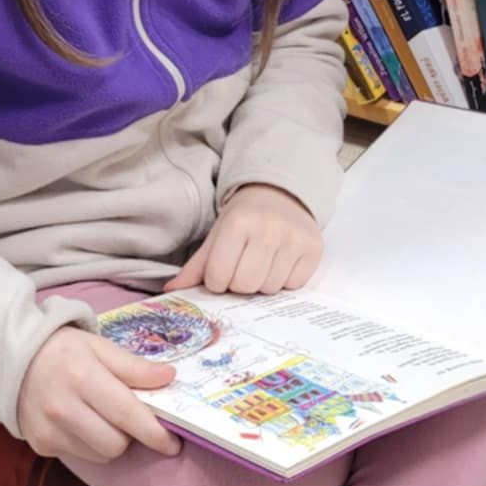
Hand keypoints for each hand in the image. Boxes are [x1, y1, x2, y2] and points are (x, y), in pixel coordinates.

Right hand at [17, 326, 180, 462]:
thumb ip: (134, 367)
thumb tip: (169, 377)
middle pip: (115, 444)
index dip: (154, 432)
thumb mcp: (100, 347)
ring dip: (111, 442)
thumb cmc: (63, 350)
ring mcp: (48, 430)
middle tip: (129, 419)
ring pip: (100, 455)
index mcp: (81, 377)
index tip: (173, 442)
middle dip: (130, 435)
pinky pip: (81, 456)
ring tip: (103, 417)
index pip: (126, 414)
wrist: (13, 359)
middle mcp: (62, 407)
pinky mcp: (41, 445)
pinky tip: (82, 423)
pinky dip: (90, 444)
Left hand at [166, 183, 321, 295]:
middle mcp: (269, 229)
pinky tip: (280, 263)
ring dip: (262, 283)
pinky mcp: (314, 249)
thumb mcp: (217, 234)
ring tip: (262, 263)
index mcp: (238, 223)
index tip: (222, 270)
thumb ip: (197, 265)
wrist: (281, 194)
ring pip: (270, 289)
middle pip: (245, 285)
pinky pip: (294, 285)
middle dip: (239, 284)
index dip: (217, 280)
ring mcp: (294, 239)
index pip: (219, 276)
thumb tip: (171, 291)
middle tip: (242, 268)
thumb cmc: (245, 218)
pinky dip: (284, 281)